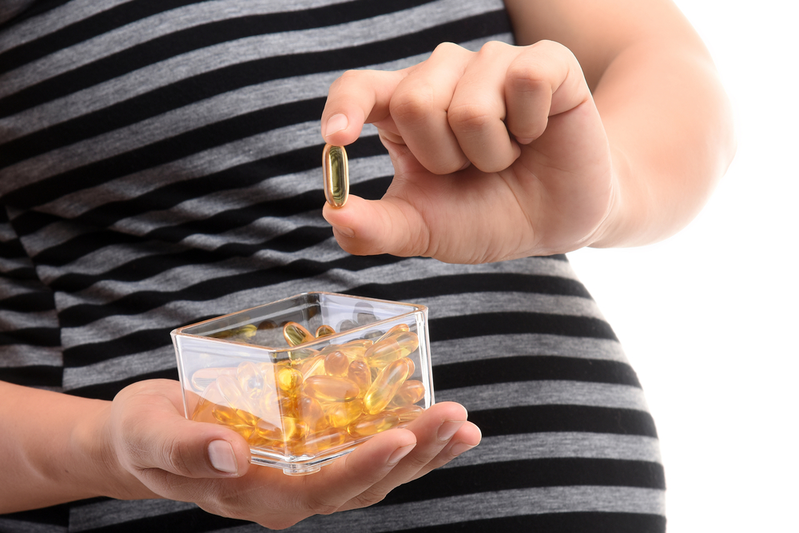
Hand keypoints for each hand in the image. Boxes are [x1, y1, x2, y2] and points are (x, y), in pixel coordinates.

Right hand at [100, 379, 479, 528]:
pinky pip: (365, 452)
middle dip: (416, 454)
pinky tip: (432, 423)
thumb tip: (234, 453)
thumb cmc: (145, 434)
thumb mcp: (151, 435)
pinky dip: (404, 440)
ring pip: (376, 475)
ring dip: (424, 452)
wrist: (148, 435)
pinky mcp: (312, 456)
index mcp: (259, 497)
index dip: (366, 467)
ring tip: (464, 425)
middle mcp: (293, 495)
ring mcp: (306, 478)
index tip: (405, 435)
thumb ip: (187, 448)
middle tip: (457, 419)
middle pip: (366, 485)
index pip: (324, 490)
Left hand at [321, 40, 617, 262]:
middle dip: (446, 160)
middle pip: (416, 103)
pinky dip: (532, 127)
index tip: (337, 138)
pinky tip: (536, 133)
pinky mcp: (544, 62)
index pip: (359, 88)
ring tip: (507, 156)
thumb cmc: (484, 216)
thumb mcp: (424, 230)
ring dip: (492, 154)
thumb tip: (333, 213)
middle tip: (471, 169)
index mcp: (402, 111)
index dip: (345, 107)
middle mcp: (442, 76)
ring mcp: (491, 64)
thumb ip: (376, 228)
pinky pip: (525, 82)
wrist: (555, 223)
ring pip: (472, 106)